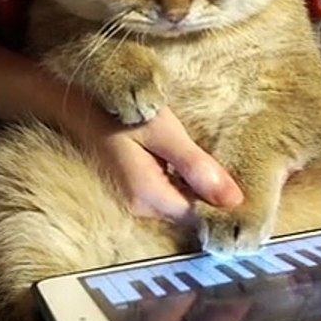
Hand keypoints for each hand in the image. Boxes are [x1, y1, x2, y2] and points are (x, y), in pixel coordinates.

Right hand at [68, 104, 243, 221]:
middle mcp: (140, 207)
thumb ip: (196, 167)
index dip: (221, 205)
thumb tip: (233, 201)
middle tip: (230, 167)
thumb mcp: (164, 133)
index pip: (198, 217)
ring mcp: (134, 200)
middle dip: (210, 194)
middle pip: (189, 211)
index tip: (243, 186)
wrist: (76, 103)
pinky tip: (188, 161)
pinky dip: (182, 180)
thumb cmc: (120, 112)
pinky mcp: (135, 189)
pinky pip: (169, 192)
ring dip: (197, 186)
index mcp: (148, 196)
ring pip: (180, 202)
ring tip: (211, 161)